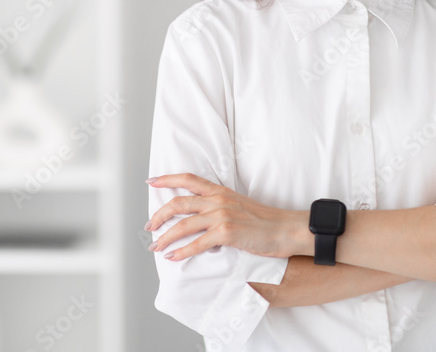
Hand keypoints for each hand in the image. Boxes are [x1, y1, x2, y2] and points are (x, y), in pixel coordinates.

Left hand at [144, 173, 301, 260]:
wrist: (285, 229)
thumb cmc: (265, 220)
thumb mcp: (238, 205)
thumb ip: (219, 207)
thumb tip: (200, 218)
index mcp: (220, 191)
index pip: (188, 179)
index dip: (167, 179)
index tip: (151, 181)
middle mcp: (217, 200)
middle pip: (178, 203)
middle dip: (159, 215)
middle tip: (149, 226)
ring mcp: (221, 216)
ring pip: (183, 225)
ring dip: (165, 237)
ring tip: (156, 246)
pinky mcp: (227, 233)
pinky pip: (197, 244)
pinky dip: (182, 252)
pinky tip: (173, 257)